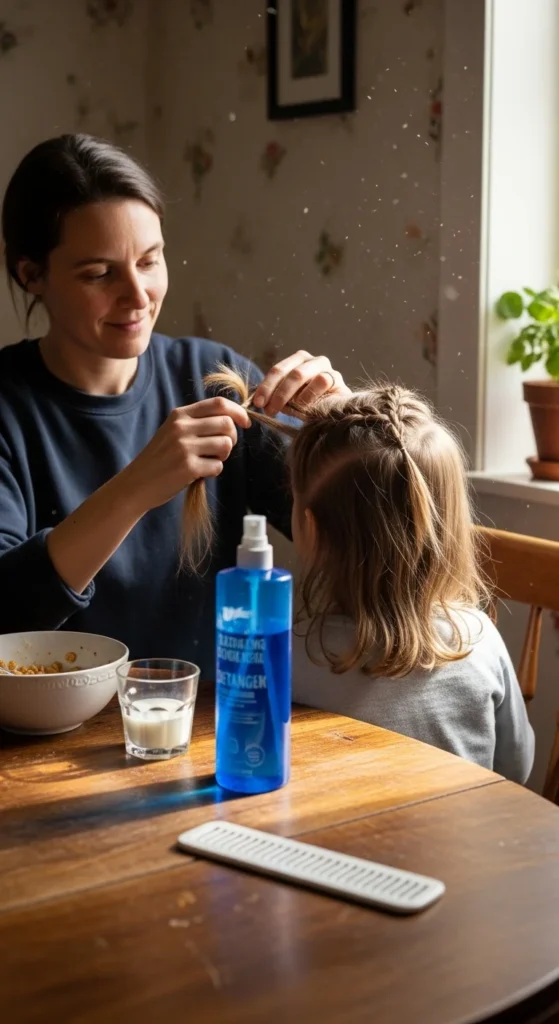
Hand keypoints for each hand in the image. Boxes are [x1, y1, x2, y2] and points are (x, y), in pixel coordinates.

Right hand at [123, 396, 250, 513]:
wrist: (137, 483)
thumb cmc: (160, 458)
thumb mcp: (173, 431)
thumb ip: (197, 422)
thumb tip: (234, 420)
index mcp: (179, 415)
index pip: (218, 404)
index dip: (238, 412)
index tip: (246, 423)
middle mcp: (182, 427)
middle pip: (227, 424)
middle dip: (232, 438)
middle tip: (221, 450)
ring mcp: (184, 447)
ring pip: (226, 444)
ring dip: (223, 456)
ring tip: (207, 461)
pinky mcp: (188, 467)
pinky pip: (218, 466)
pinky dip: (213, 472)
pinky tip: (198, 474)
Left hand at [252, 350, 349, 415]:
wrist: (334, 414)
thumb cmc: (308, 406)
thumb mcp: (288, 401)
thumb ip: (273, 398)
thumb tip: (256, 402)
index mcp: (296, 361)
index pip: (277, 370)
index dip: (266, 386)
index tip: (258, 403)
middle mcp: (311, 360)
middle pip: (288, 372)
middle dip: (276, 392)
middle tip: (269, 410)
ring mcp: (325, 367)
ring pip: (301, 374)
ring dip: (290, 395)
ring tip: (290, 410)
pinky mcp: (337, 378)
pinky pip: (321, 381)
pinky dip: (310, 395)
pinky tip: (307, 406)